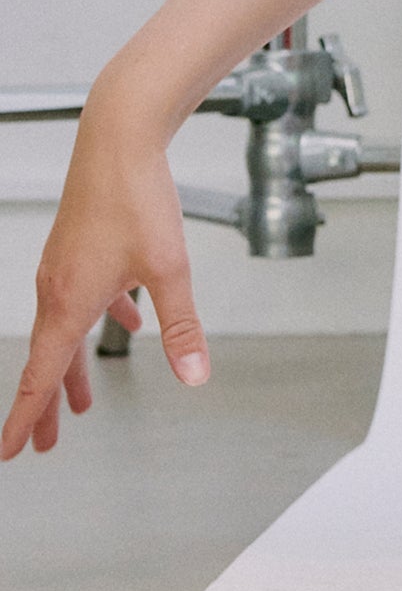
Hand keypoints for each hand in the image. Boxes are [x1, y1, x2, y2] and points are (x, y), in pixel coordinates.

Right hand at [1, 102, 210, 461]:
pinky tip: (128, 321)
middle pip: (46, 361)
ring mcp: (64, 267)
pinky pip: (82, 298)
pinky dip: (99, 320)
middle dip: (44, 405)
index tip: (10, 452)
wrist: (120, 137)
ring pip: (64, 330)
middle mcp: (56, 288)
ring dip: (71, 368)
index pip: (39, 377)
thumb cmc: (137, 197)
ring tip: (79, 401)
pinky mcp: (78, 249)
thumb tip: (194, 375)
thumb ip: (181, 327)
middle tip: (41, 444)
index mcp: (67, 303)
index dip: (24, 418)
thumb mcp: (169, 270)